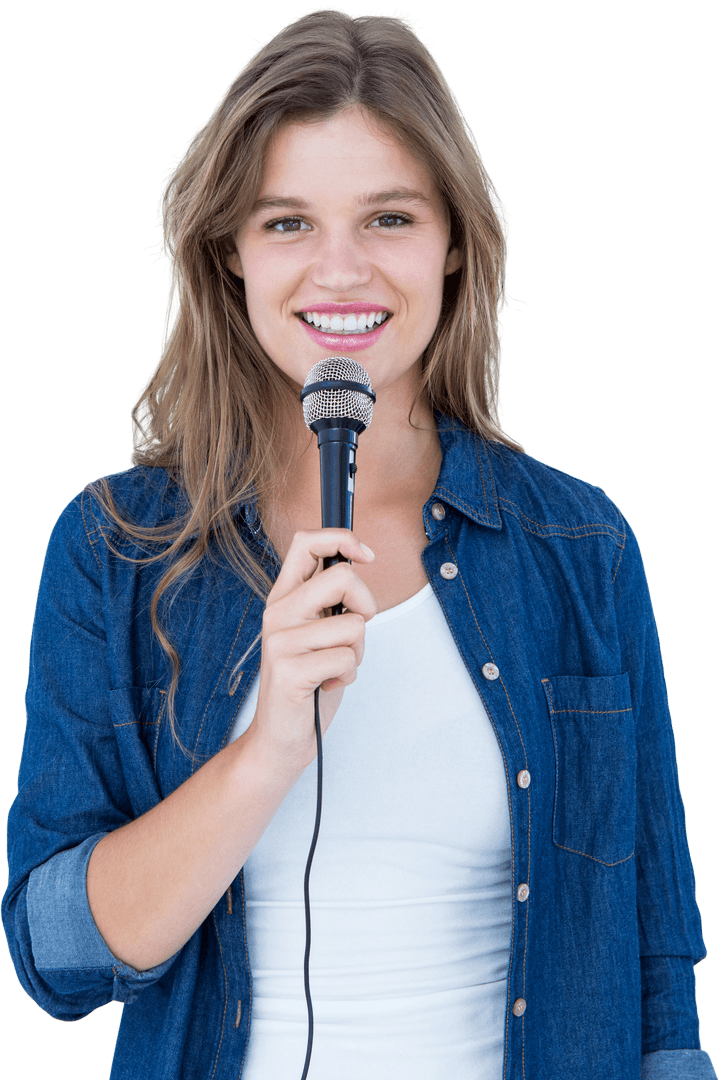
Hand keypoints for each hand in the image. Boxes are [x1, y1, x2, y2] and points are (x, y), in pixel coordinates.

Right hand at [248, 529, 376, 769]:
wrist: (279, 737)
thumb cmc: (307, 682)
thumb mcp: (317, 630)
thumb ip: (329, 599)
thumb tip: (358, 559)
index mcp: (283, 598)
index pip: (306, 543)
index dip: (342, 538)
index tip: (365, 555)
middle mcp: (277, 614)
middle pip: (343, 578)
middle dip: (366, 605)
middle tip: (353, 631)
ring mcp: (281, 642)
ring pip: (353, 625)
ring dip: (357, 651)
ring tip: (333, 667)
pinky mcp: (290, 671)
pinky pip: (346, 658)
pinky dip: (348, 675)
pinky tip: (326, 684)